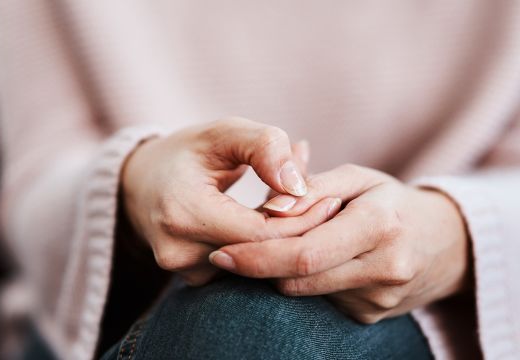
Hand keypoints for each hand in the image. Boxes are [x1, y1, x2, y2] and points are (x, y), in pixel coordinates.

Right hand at [121, 117, 338, 284]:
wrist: (140, 184)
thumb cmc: (186, 153)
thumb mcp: (224, 132)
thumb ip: (265, 148)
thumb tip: (299, 187)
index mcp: (183, 212)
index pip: (262, 233)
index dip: (302, 219)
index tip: (331, 200)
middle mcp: (179, 251)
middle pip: (262, 255)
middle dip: (298, 231)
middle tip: (327, 205)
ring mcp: (183, 272)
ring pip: (255, 266)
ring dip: (281, 240)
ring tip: (299, 208)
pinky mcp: (192, 281)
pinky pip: (242, 269)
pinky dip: (262, 248)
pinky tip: (271, 223)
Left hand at [209, 164, 469, 322]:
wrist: (444, 243)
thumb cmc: (390, 201)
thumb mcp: (357, 178)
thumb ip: (311, 187)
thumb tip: (269, 209)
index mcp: (380, 225)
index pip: (304, 254)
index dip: (256, 257)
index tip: (221, 254)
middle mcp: (384, 269)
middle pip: (298, 280)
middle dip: (258, 267)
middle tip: (227, 255)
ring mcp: (379, 300)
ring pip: (304, 292)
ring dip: (281, 272)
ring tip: (285, 245)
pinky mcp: (371, 316)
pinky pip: (319, 301)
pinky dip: (305, 282)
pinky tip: (314, 261)